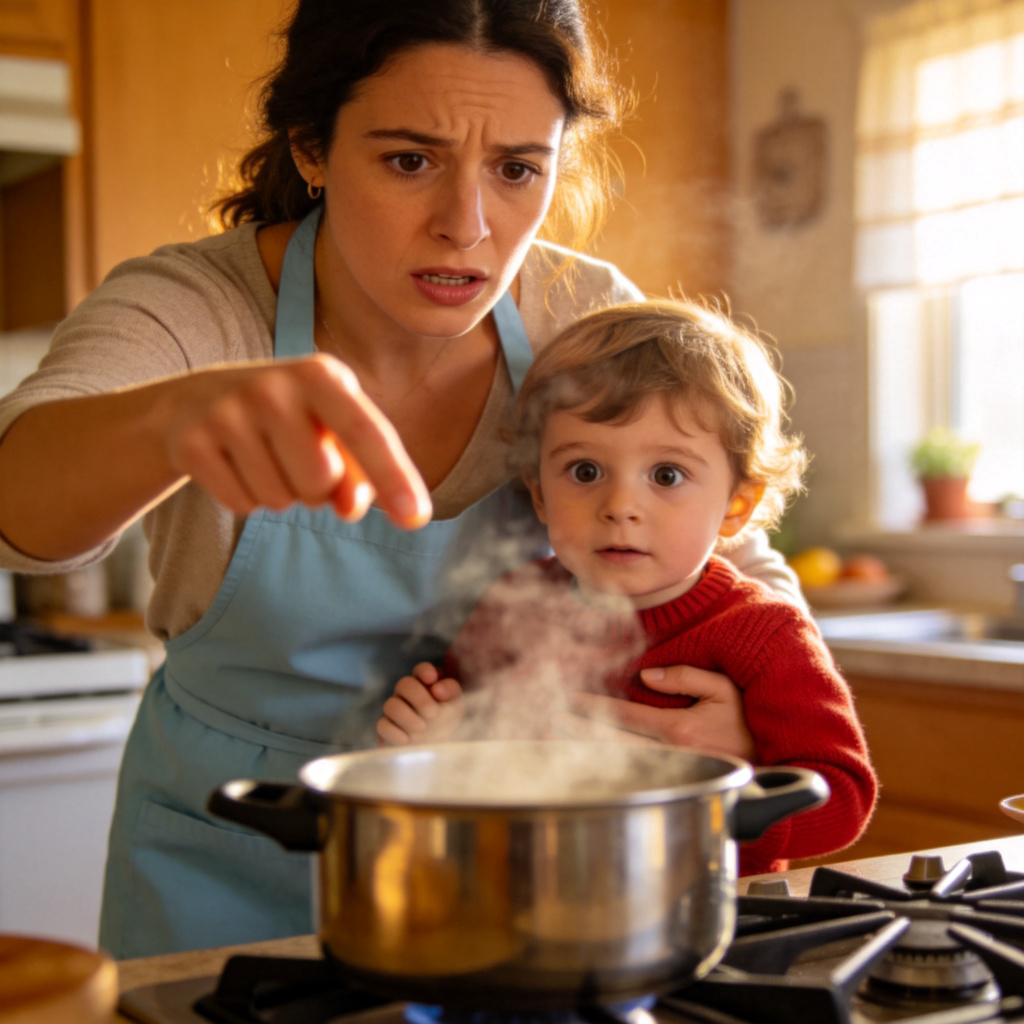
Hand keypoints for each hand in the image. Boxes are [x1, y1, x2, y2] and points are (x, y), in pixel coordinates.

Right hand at [163, 354, 430, 527]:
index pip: (366, 431)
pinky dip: (246, 499)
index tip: (417, 518)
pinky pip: (242, 504)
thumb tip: (353, 507)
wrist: (194, 402)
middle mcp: (273, 386)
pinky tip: (235, 465)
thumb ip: (358, 471)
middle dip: (317, 488)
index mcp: (322, 375)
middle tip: (296, 459)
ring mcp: (227, 412)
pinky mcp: (191, 443)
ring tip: (264, 458)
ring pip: (280, 499)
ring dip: (281, 494)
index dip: (394, 476)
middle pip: (321, 480)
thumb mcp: (331, 432)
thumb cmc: (288, 420)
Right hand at [376, 662, 464, 745]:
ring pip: (390, 705)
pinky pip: (382, 726)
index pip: (420, 670)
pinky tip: (407, 740)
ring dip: (407, 717)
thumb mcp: (457, 705)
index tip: (432, 679)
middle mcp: (406, 695)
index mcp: (424, 684)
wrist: (438, 747)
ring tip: (422, 728)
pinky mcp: (386, 729)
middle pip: (403, 684)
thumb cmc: (447, 721)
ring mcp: (394, 712)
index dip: (424, 671)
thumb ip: (451, 691)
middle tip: (433, 714)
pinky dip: (395, 733)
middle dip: (419, 698)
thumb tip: (436, 688)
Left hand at [565, 666, 754, 761]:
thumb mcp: (724, 689)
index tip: (567, 700)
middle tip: (547, 721)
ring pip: (619, 760)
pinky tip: (588, 761)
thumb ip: (686, 677)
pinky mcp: (674, 782)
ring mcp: (670, 772)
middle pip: (611, 742)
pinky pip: (633, 771)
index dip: (591, 707)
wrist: (773, 766)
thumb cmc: (748, 723)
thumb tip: (648, 675)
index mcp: (678, 729)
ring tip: (558, 741)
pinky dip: (608, 764)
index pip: (622, 716)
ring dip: (587, 751)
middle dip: (577, 731)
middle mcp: (669, 754)